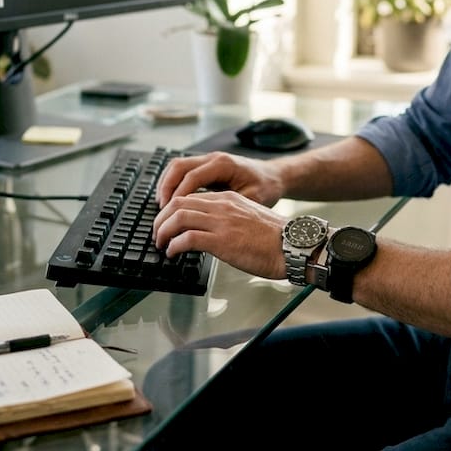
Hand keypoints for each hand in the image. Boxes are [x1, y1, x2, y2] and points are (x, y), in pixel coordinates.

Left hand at [152, 190, 287, 279]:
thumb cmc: (276, 239)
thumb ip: (228, 220)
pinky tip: (174, 253)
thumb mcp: (248, 219)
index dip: (172, 210)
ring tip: (162, 244)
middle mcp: (222, 206)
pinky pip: (187, 238)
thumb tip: (210, 234)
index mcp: (228, 199)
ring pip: (178, 217)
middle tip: (157, 234)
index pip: (190, 197)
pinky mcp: (222, 241)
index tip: (167, 223)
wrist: (293, 246)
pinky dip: (174, 246)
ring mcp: (221, 222)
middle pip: (178, 203)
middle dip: (161, 219)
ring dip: (164, 232)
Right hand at [155, 151, 285, 206]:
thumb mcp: (252, 199)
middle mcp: (213, 158)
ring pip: (177, 166)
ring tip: (162, 206)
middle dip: (166, 188)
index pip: (192, 177)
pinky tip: (170, 199)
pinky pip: (182, 170)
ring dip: (166, 185)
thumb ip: (229, 207)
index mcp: (224, 165)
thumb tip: (208, 221)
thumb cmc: (266, 187)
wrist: (275, 176)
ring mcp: (208, 160)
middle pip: (178, 167)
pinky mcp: (206, 166)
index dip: (179, 195)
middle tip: (161, 210)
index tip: (171, 212)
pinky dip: (172, 183)